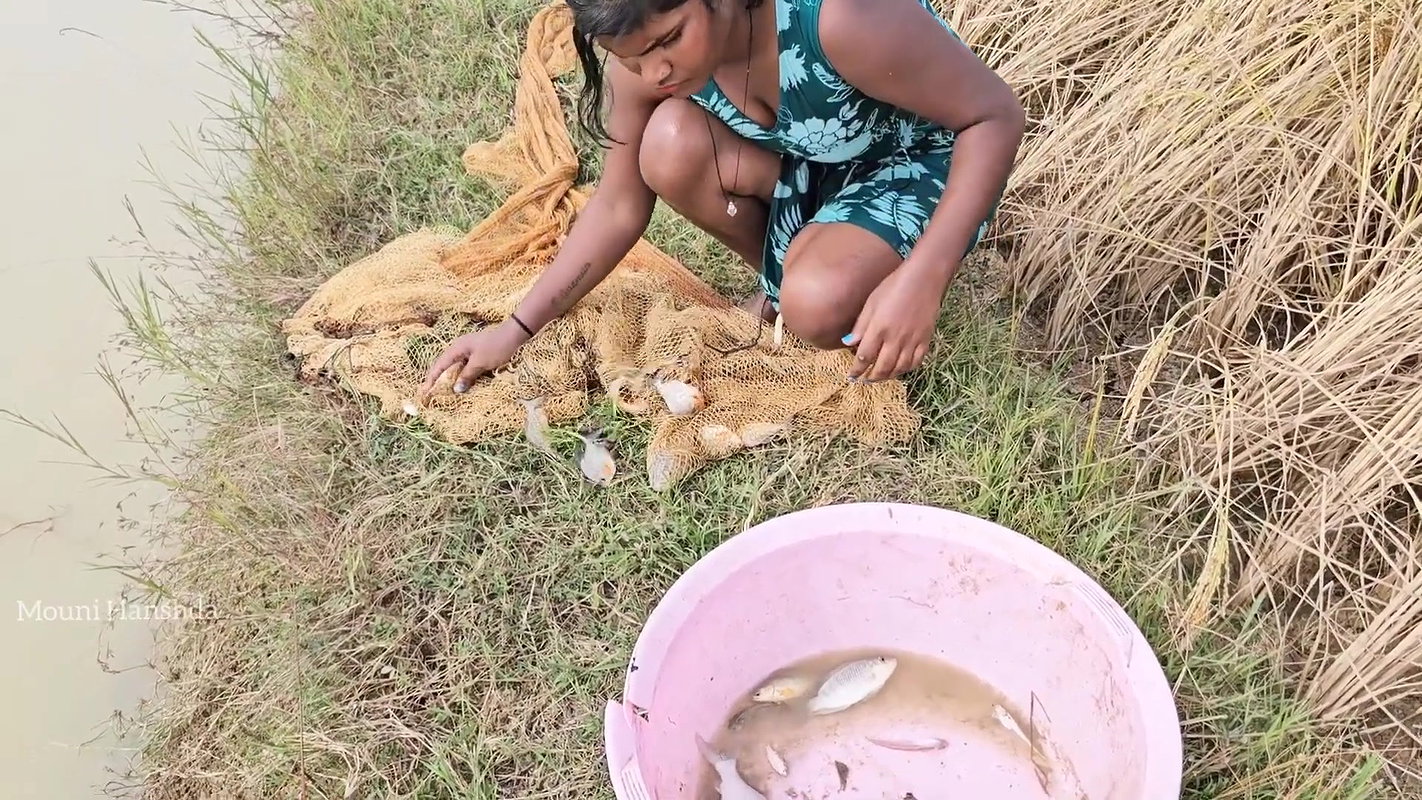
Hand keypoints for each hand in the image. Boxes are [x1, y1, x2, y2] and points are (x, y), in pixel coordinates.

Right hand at [417, 321, 528, 398]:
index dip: (430, 380)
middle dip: (437, 381)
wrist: (515, 334)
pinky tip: (461, 385)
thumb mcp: (480, 363)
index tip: (424, 393)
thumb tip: (455, 389)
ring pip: (455, 368)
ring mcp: (468, 352)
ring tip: (443, 393)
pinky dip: (461, 377)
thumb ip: (467, 376)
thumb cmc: (496, 347)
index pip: (438, 366)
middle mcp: (459, 349)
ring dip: (450, 380)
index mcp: (456, 348)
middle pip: (444, 367)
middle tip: (430, 395)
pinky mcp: (477, 355)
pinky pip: (465, 368)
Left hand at [844, 259, 951, 381]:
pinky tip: (899, 369)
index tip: (851, 375)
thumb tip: (848, 343)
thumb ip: (861, 325)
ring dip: (887, 376)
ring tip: (879, 377)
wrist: (924, 278)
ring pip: (899, 368)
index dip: (856, 369)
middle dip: (871, 377)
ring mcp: (912, 341)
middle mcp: (895, 338)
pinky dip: (907, 369)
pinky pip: (916, 362)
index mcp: (879, 328)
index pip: (864, 357)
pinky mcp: (925, 340)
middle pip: (882, 367)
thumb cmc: (894, 286)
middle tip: (864, 380)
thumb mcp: (872, 302)